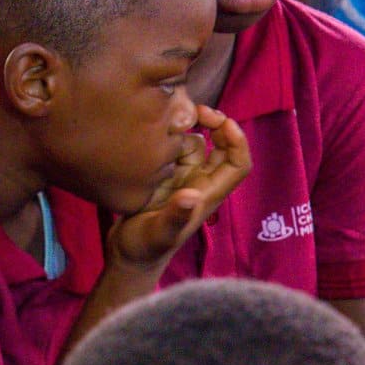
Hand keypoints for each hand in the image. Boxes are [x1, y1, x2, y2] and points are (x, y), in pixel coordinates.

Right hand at [106, 105, 251, 270]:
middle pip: (220, 147)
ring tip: (165, 121)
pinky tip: (150, 133)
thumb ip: (175, 216)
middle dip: (214, 125)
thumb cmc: (145, 248)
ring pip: (192, 142)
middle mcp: (199, 183)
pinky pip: (170, 148)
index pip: (238, 165)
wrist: (126, 255)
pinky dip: (166, 137)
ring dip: (184, 129)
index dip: (238, 141)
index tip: (222, 122)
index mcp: (208, 194)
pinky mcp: (162, 175)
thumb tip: (189, 195)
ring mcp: (181, 178)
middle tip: (195, 109)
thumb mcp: (159, 233)